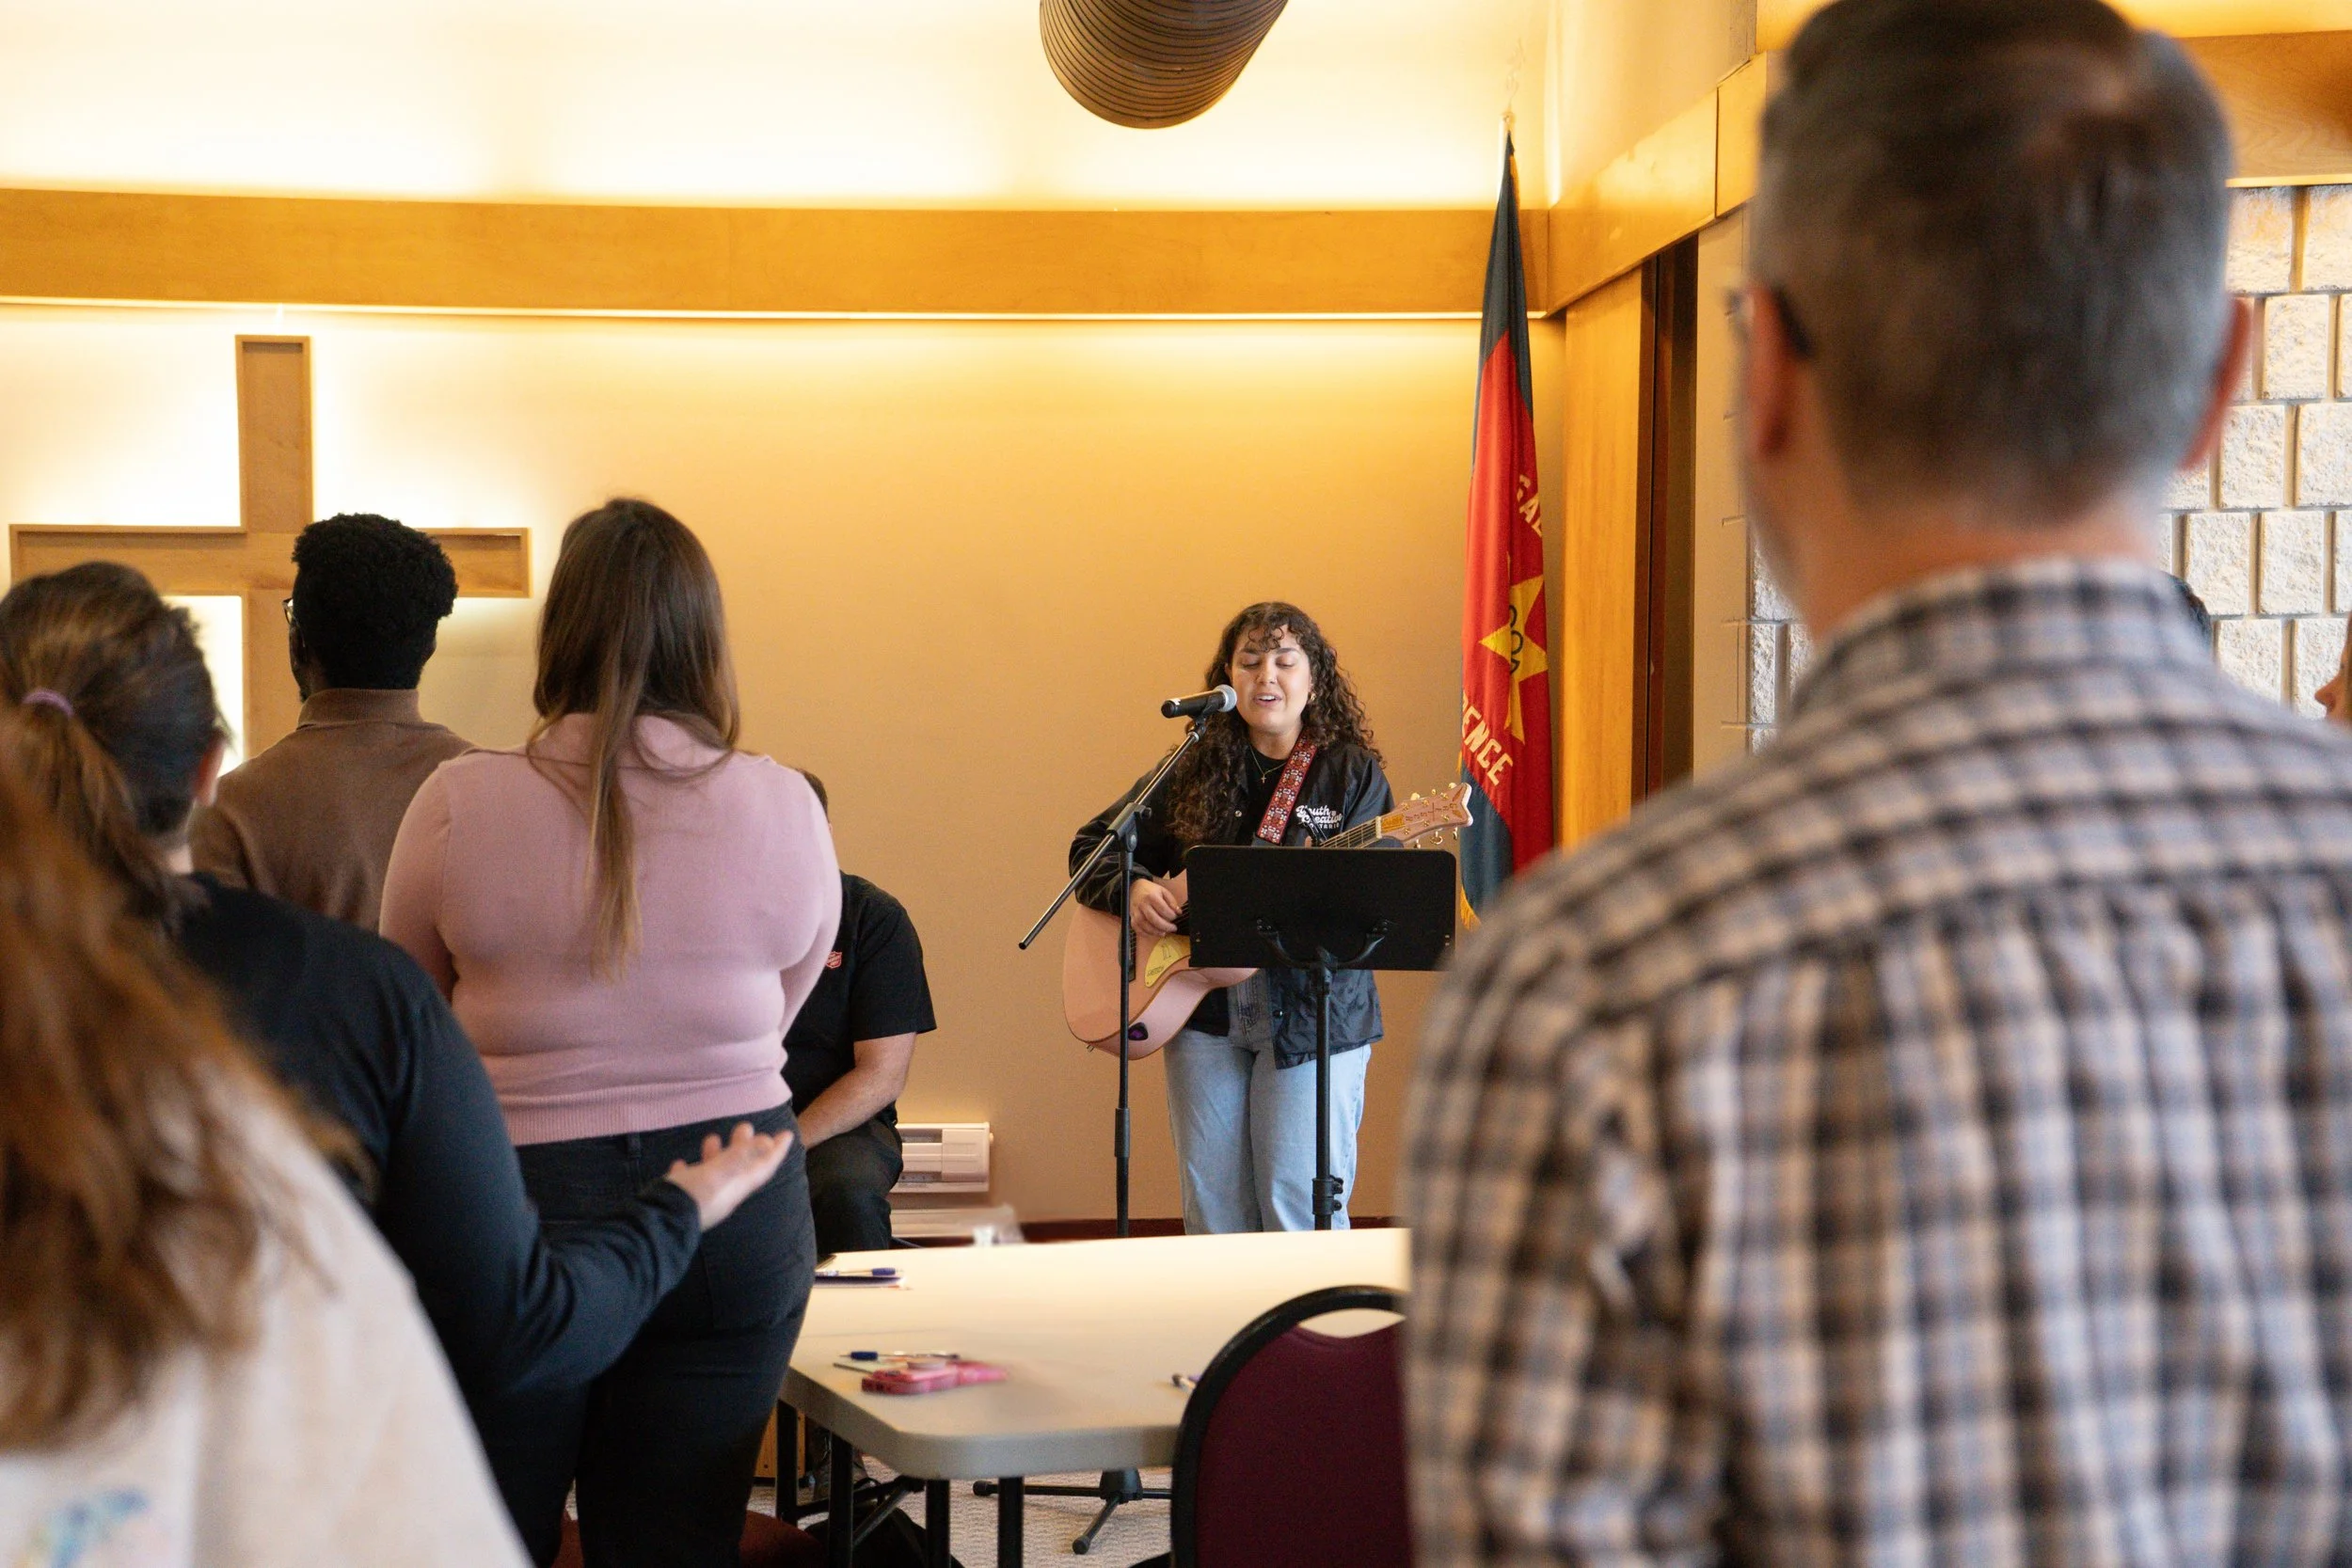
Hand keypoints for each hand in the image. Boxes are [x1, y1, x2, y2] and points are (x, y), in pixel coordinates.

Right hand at [664, 1122, 794, 1230]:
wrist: (658, 1226)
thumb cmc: (691, 1197)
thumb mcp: (716, 1174)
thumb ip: (739, 1157)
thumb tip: (767, 1142)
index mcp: (735, 1187)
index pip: (763, 1167)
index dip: (776, 1151)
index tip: (787, 1134)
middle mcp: (722, 1194)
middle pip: (739, 1167)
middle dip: (745, 1146)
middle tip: (745, 1126)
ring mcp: (702, 1198)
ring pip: (713, 1173)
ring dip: (716, 1155)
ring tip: (712, 1138)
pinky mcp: (680, 1201)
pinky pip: (688, 1183)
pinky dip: (687, 1170)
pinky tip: (680, 1163)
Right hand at [1130, 878, 1183, 938]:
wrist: (1135, 888)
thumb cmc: (1151, 891)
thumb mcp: (1163, 891)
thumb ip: (1172, 902)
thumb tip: (1178, 912)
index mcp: (1151, 896)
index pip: (1163, 909)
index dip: (1171, 916)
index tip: (1175, 917)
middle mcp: (1143, 904)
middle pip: (1154, 919)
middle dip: (1165, 926)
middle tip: (1173, 928)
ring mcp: (1136, 912)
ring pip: (1145, 925)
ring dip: (1156, 932)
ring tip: (1164, 932)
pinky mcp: (1132, 917)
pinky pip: (1137, 928)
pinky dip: (1145, 933)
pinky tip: (1153, 933)